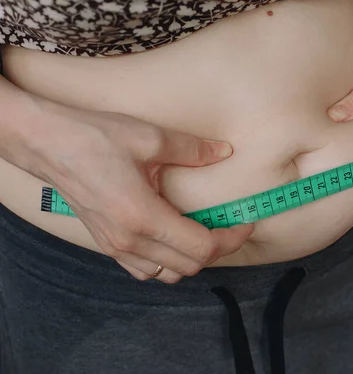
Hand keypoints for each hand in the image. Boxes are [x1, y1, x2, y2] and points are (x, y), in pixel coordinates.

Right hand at [26, 100, 252, 282]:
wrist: (47, 144)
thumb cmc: (94, 138)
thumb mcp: (150, 137)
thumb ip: (193, 150)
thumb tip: (224, 152)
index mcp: (143, 217)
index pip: (202, 247)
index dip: (231, 238)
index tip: (245, 223)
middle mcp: (129, 241)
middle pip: (189, 266)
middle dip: (218, 248)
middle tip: (230, 224)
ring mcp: (115, 247)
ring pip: (168, 274)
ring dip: (192, 258)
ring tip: (204, 231)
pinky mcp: (106, 244)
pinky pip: (145, 270)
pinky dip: (167, 261)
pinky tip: (173, 236)